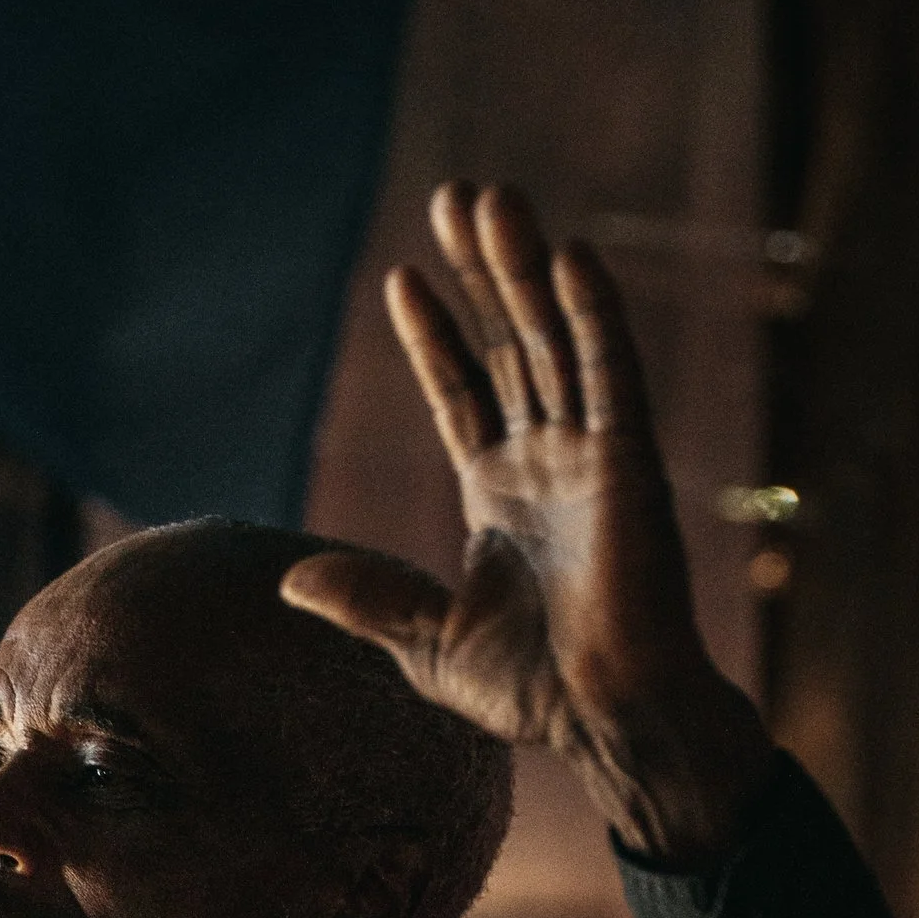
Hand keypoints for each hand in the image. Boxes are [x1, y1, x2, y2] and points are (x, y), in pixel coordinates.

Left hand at [283, 184, 771, 865]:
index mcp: (499, 493)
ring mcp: (591, 455)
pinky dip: (593, 316)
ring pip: (554, 340)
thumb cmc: (530, 693)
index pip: (463, 391)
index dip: (435, 334)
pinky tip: (571, 256)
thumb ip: (366, 601)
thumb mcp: (424, 643)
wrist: (606, 720)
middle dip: (482, 272)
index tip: (405, 276)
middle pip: (509, 343)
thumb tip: (287, 582)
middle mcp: (547, 460)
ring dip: (526, 269)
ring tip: (493, 199)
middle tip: (455, 197)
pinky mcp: (631, 464)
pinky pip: (613, 374)